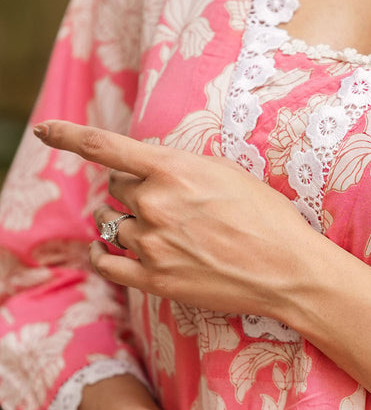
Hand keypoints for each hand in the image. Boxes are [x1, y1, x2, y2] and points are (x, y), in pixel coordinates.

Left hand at [33, 120, 319, 319]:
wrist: (287, 268)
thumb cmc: (266, 216)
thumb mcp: (227, 173)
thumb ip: (181, 166)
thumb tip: (151, 168)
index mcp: (172, 170)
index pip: (104, 147)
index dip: (68, 135)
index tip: (45, 129)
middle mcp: (154, 204)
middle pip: (119, 188)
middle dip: (139, 190)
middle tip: (176, 203)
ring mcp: (151, 244)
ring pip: (117, 225)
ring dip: (137, 224)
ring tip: (175, 233)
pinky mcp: (153, 280)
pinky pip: (107, 262)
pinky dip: (108, 254)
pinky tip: (118, 250)